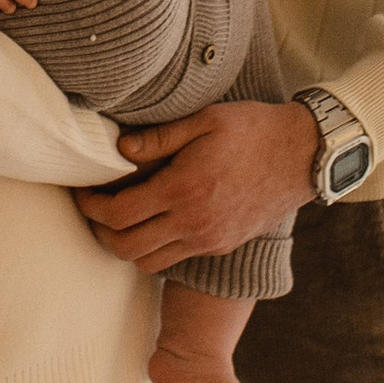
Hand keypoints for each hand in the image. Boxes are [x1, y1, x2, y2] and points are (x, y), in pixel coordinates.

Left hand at [76, 100, 318, 270]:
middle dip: (99, 231)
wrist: (301, 156)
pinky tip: (150, 223)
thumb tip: (119, 150)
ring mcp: (208, 239)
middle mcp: (194, 223)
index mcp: (184, 189)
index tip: (82, 191)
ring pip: (148, 263)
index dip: (90, 206)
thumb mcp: (205, 119)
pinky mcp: (221, 245)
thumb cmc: (252, 130)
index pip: (119, 214)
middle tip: (91, 208)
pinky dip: (153, 250)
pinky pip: (174, 260)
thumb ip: (159, 137)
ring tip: (117, 219)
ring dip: (124, 246)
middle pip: (126, 248)